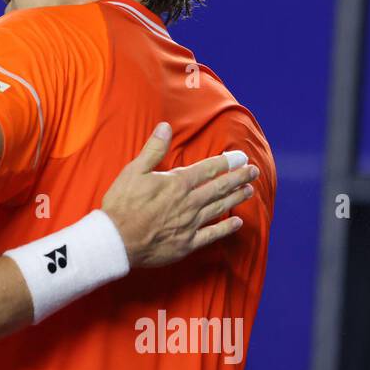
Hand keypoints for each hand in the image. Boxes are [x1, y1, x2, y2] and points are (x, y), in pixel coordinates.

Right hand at [101, 122, 258, 267]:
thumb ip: (153, 150)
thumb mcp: (133, 171)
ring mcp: (190, 224)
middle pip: (219, 187)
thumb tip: (165, 127)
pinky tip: (237, 222)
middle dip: (238, 177)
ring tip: (249, 190)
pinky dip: (226, 228)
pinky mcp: (187, 243)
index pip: (208, 169)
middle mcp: (189, 202)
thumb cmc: (121, 204)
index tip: (240, 157)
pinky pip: (212, 234)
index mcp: (177, 183)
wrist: (116, 240)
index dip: (226, 162)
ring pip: (219, 208)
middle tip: (253, 171)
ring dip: (236, 198)